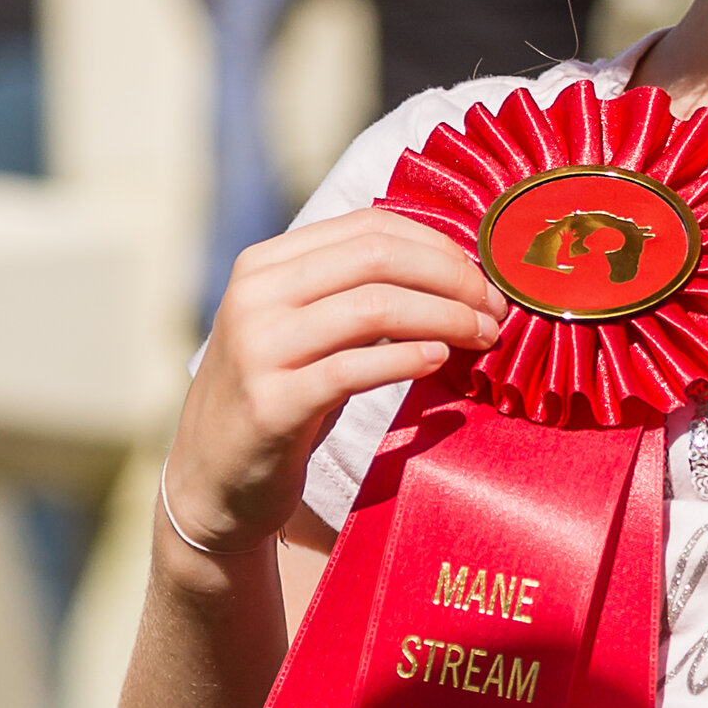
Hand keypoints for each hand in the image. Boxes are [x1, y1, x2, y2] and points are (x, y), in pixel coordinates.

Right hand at [162, 210, 504, 559]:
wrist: (213, 479)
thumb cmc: (281, 396)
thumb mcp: (306, 329)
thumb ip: (356, 291)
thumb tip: (455, 270)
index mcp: (266, 263)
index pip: (368, 228)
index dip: (438, 246)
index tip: (484, 276)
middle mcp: (256, 295)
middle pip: (376, 259)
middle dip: (451, 278)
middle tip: (495, 306)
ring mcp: (258, 348)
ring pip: (373, 307)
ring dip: (444, 317)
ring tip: (481, 336)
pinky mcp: (270, 403)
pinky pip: (354, 369)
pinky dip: (407, 358)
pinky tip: (439, 360)